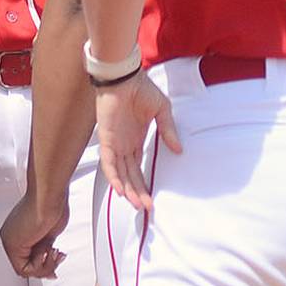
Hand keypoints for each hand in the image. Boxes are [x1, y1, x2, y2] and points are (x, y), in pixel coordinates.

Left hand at [0, 190, 68, 279]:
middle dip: (46, 266)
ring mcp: (9, 241)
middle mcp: (11, 236)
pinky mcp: (12, 246)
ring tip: (53, 252)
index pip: (27, 258)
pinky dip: (41, 265)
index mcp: (18, 231)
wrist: (49, 196)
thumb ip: (45, 247)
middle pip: (26, 266)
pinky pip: (24, 269)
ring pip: (25, 271)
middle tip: (57, 255)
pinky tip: (48, 251)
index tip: (57, 257)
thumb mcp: (49, 232)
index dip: (44, 263)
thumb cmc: (51, 204)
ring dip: (45, 266)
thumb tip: (50, 258)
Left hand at [96, 71, 181, 209]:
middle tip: (146, 209)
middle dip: (138, 192)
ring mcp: (115, 143)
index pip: (138, 168)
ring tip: (136, 205)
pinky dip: (114, 177)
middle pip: (130, 175)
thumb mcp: (161, 111)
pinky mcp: (107, 139)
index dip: (144, 183)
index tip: (152, 198)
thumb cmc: (141, 89)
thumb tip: (179, 150)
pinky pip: (109, 163)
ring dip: (127, 189)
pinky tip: (121, 190)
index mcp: (136, 139)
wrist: (124, 77)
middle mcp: (124, 145)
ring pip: (120, 173)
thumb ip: (167, 130)